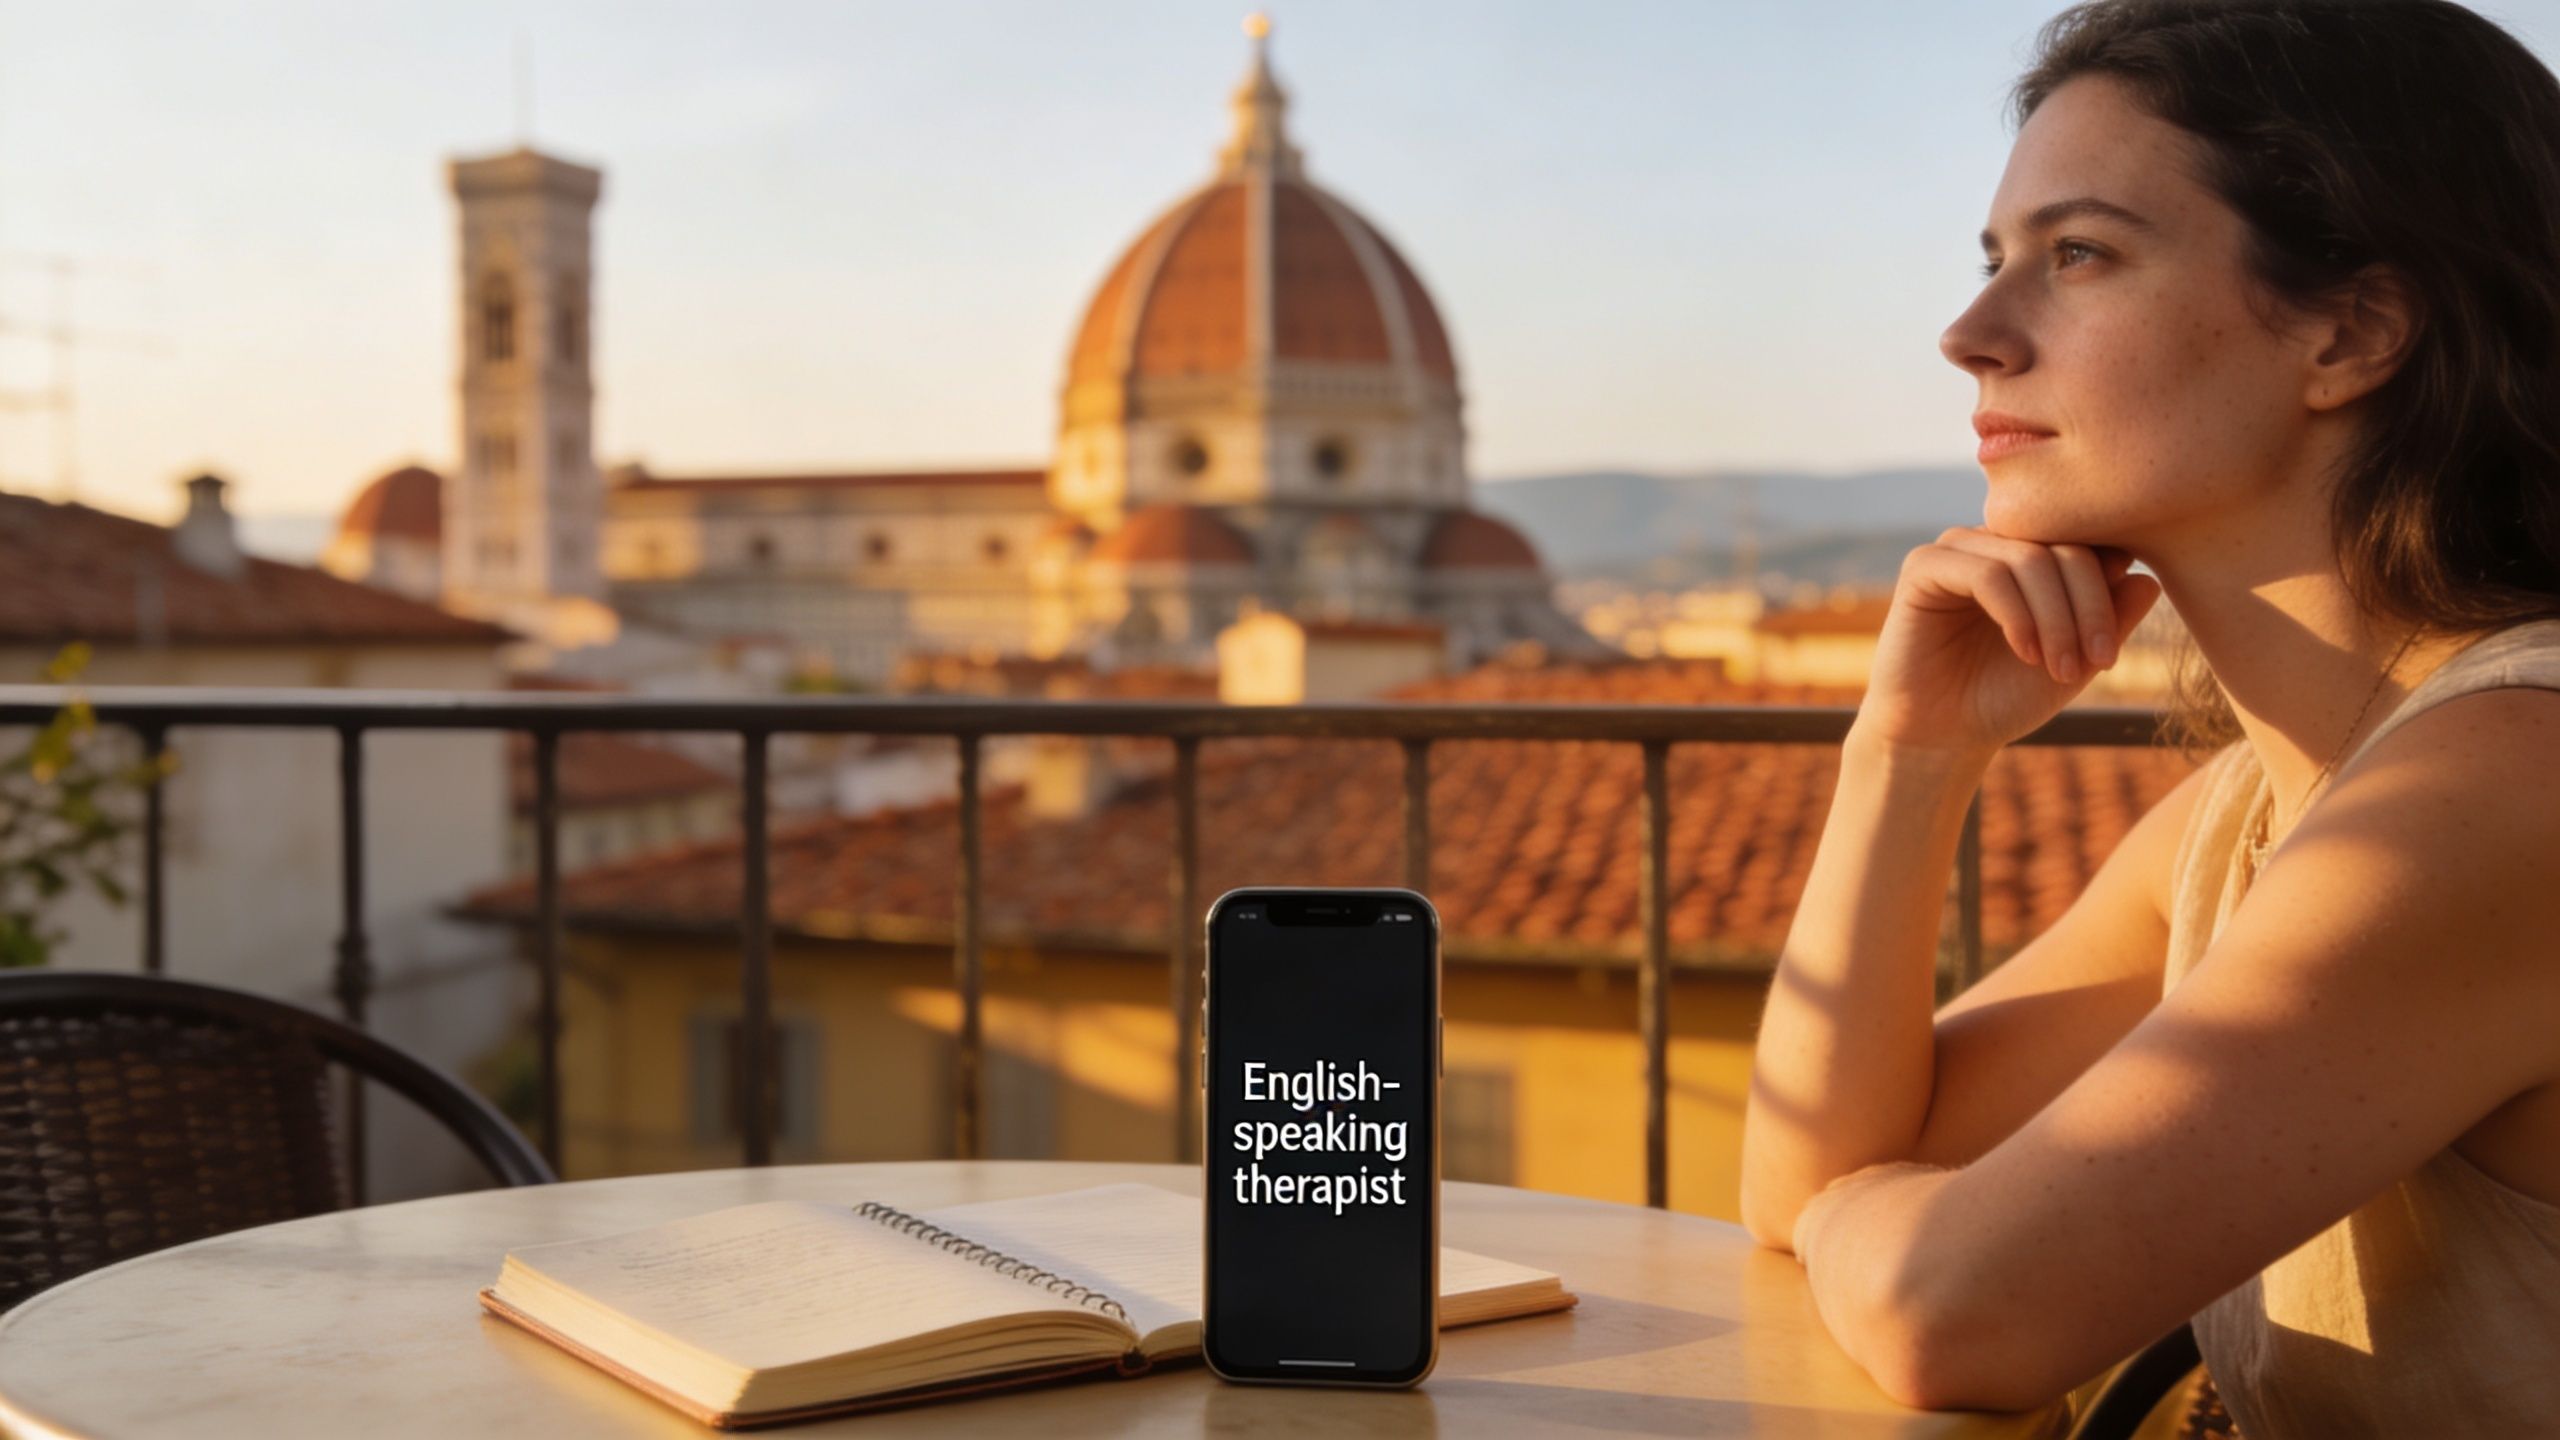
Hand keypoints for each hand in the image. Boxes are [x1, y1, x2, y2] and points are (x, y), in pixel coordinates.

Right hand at [1852, 527, 2163, 758]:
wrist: (1942, 735)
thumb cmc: (2005, 697)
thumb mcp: (2075, 660)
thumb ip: (2111, 620)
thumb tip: (2150, 579)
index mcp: (2034, 555)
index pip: (2090, 544)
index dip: (2108, 596)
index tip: (2109, 658)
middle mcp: (1997, 542)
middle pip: (2066, 548)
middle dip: (2089, 610)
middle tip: (2096, 664)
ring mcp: (1960, 549)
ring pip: (2030, 558)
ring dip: (2057, 619)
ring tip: (2060, 669)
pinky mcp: (1924, 567)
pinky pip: (1987, 574)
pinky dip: (2017, 615)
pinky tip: (2024, 652)